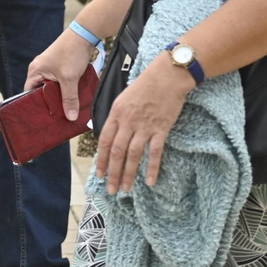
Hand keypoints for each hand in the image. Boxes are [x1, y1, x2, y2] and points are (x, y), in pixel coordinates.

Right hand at [25, 30, 99, 119]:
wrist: (85, 34)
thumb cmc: (71, 53)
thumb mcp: (70, 79)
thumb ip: (69, 99)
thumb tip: (70, 117)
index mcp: (35, 71)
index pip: (28, 93)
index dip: (35, 106)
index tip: (43, 119)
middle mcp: (40, 69)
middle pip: (41, 92)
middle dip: (50, 104)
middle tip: (56, 118)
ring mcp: (50, 68)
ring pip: (52, 88)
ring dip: (60, 97)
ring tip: (66, 111)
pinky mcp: (59, 67)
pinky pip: (59, 83)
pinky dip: (65, 90)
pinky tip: (73, 99)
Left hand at [94, 54, 193, 192]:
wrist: (167, 76)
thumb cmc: (145, 86)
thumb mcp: (122, 98)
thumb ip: (116, 118)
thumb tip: (109, 136)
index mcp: (116, 113)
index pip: (105, 141)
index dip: (101, 159)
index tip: (99, 174)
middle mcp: (128, 121)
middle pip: (117, 152)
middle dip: (112, 173)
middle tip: (111, 189)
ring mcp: (145, 126)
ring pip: (133, 155)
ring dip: (128, 174)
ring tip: (125, 189)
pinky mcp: (161, 129)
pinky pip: (155, 152)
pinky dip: (152, 168)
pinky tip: (149, 181)